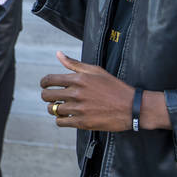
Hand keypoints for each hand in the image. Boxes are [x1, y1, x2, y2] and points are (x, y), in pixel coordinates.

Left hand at [40, 52, 163, 130]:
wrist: (132, 107)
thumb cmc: (114, 87)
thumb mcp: (96, 71)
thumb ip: (74, 63)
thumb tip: (58, 54)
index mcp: (78, 79)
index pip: (49, 80)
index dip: (44, 83)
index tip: (45, 86)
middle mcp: (76, 93)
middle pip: (47, 95)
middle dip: (47, 96)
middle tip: (53, 98)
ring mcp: (79, 109)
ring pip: (52, 109)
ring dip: (53, 108)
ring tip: (60, 107)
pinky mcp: (83, 122)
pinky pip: (60, 122)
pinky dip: (61, 120)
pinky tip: (66, 117)